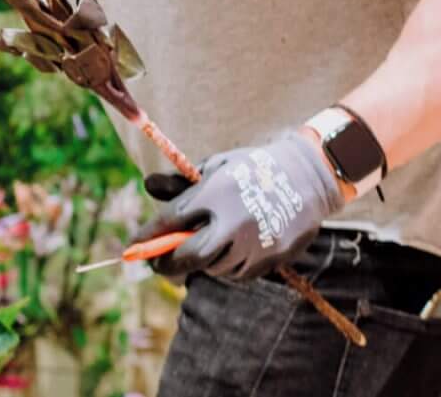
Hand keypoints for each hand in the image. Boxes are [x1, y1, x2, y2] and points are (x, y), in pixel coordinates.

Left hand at [130, 127, 344, 281]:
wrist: (307, 177)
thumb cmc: (253, 169)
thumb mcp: (216, 167)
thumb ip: (181, 182)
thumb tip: (147, 185)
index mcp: (216, 193)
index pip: (172, 220)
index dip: (149, 236)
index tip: (132, 246)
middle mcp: (234, 221)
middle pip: (190, 256)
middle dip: (167, 263)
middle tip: (156, 264)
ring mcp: (255, 243)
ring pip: (214, 267)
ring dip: (199, 263)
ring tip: (198, 249)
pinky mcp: (272, 258)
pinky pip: (237, 273)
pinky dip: (225, 267)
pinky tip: (227, 252)